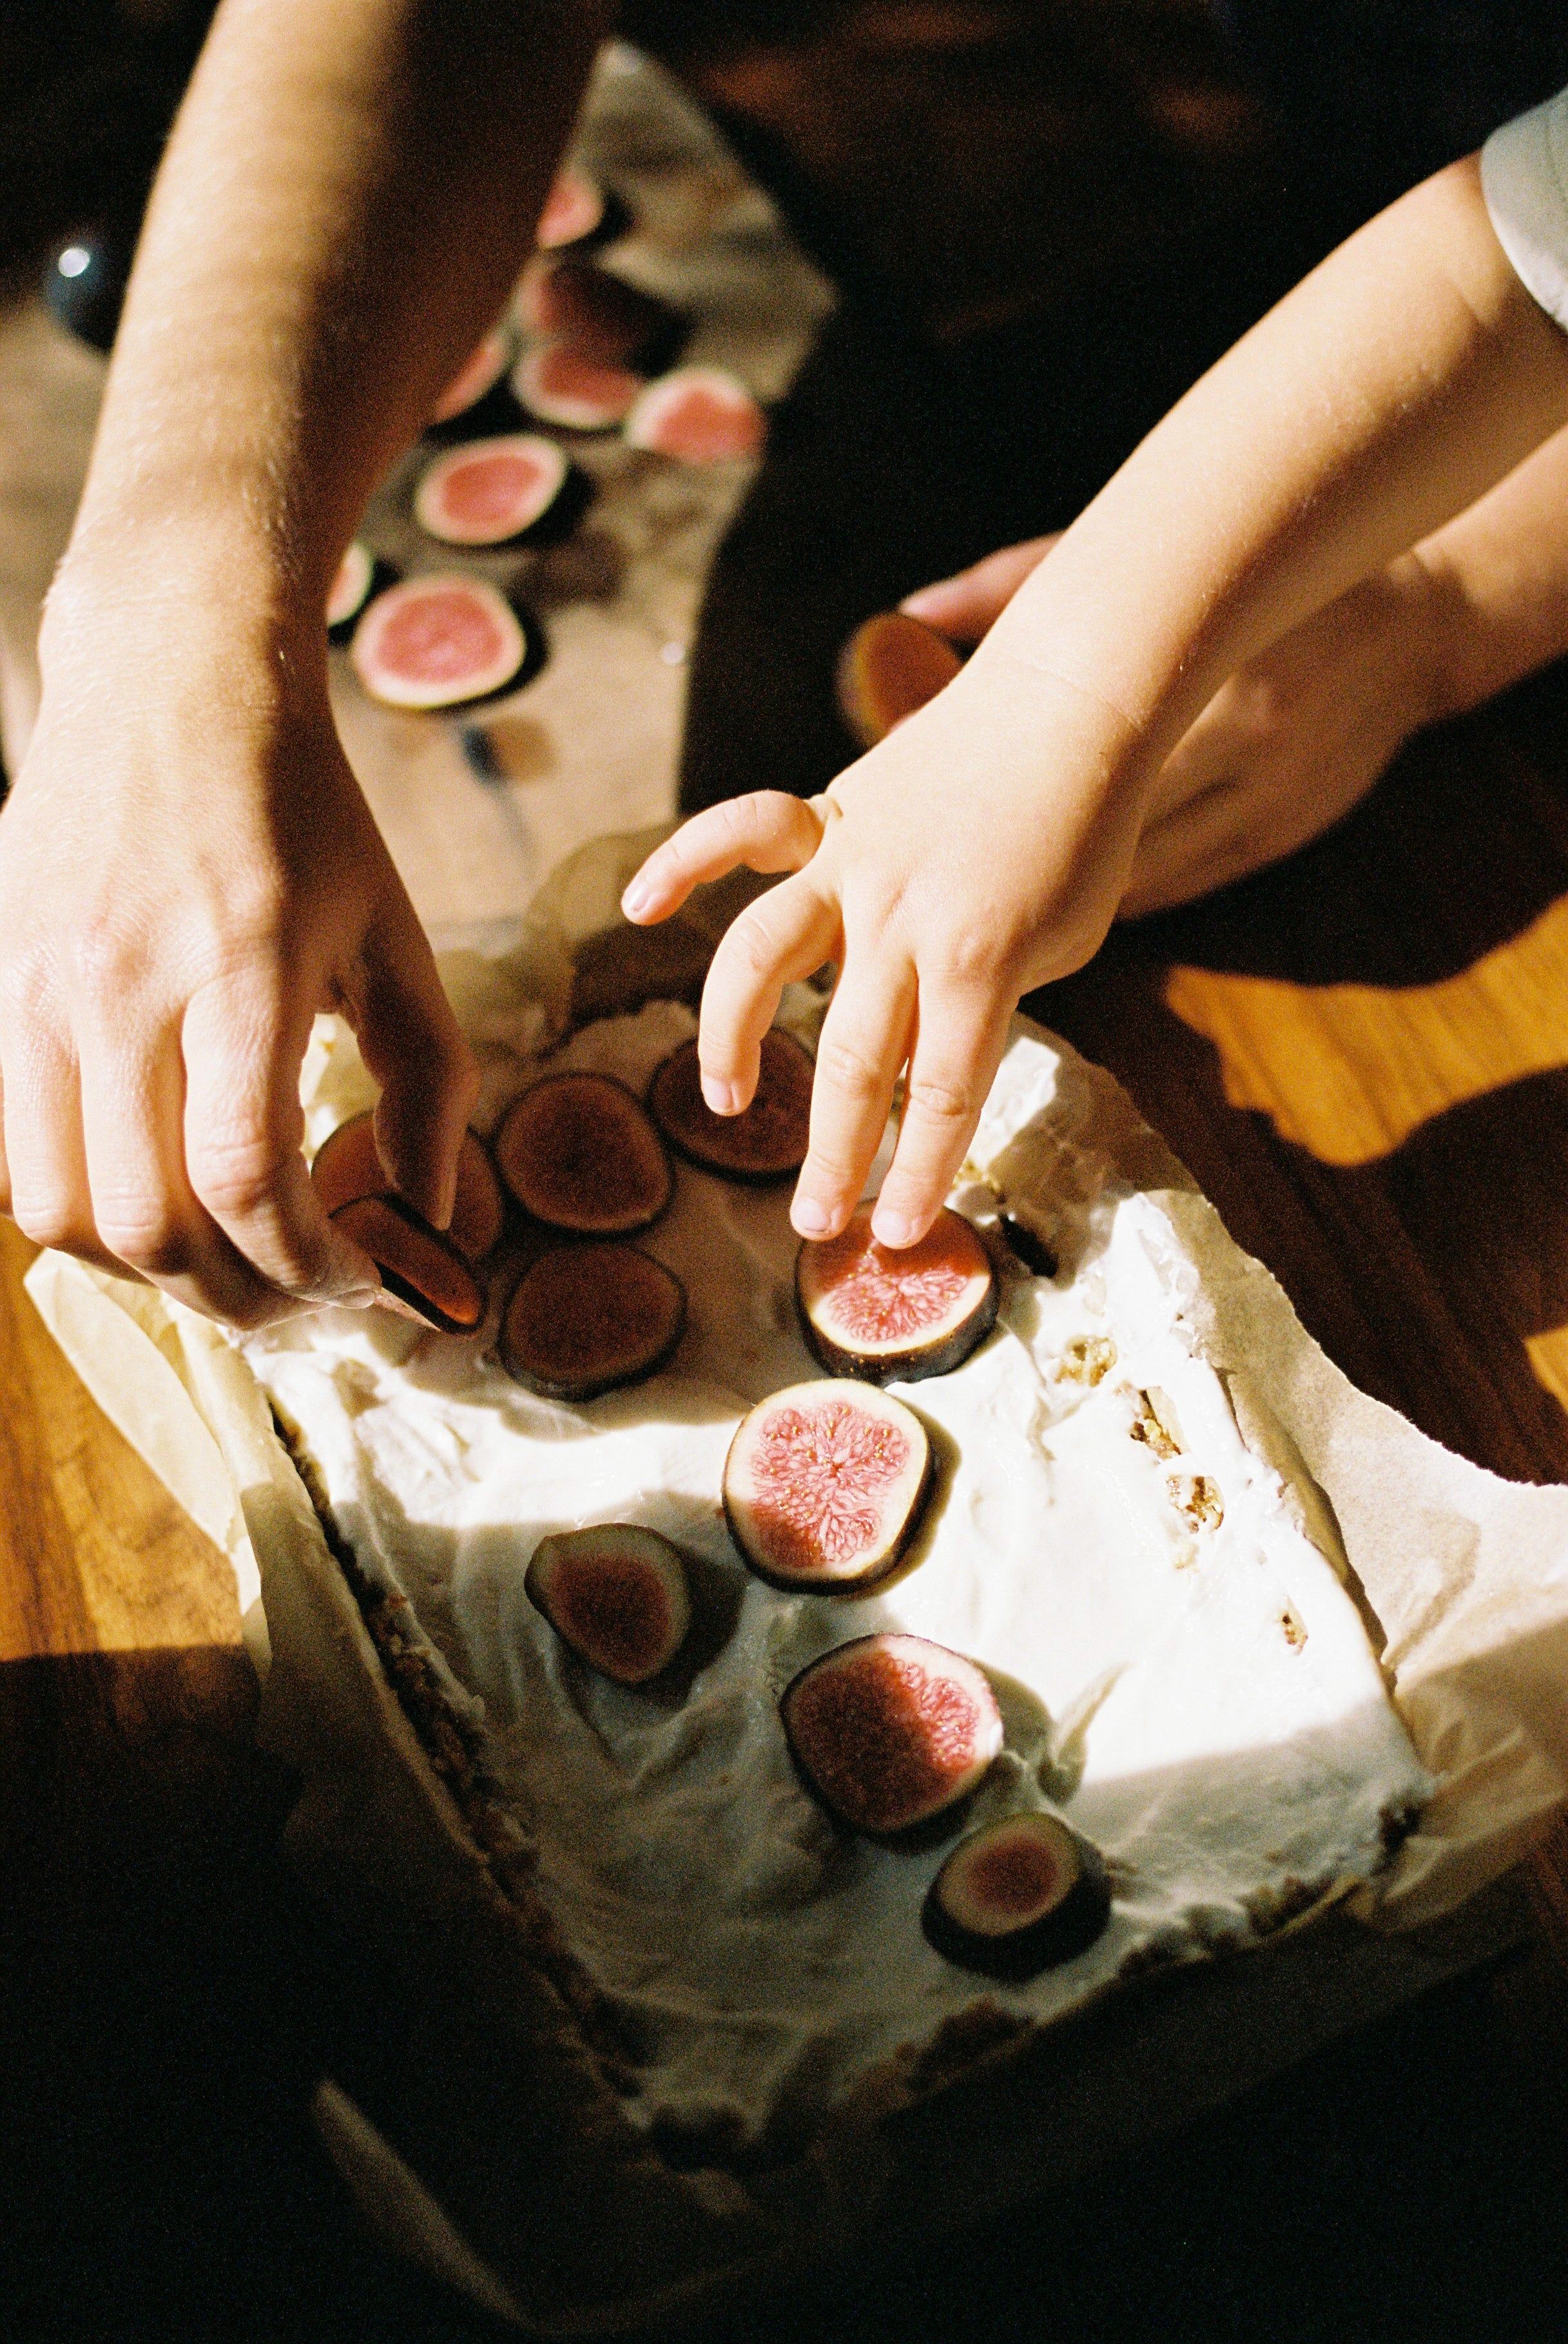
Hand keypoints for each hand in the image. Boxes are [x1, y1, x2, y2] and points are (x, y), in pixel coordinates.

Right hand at [0, 572, 476, 1325]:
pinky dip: (93, 1216)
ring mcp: (37, 990)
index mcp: (239, 965)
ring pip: (65, 1214)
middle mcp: (119, 985)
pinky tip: (165, 1202)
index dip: (310, 1264)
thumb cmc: (303, 810)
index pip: (246, 1180)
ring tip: (231, 1266)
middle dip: (238, 1296)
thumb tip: (429, 1221)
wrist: (168, 676)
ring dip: (154, 1274)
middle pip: (148, 1223)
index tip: (363, 1278)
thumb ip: (429, 1082)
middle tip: (303, 1299)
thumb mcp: (395, 934)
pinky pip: (20, 1160)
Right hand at [621, 655, 1148, 1250]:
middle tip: (814, 1223)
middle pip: (852, 1061)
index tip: (896, 1234)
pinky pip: (737, 831)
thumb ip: (986, 1002)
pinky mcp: (827, 815)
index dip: (918, 1176)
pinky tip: (642, 907)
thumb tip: (919, 1059)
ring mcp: (852, 863)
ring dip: (733, 1037)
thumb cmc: (1081, 836)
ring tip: (728, 1103)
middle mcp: (901, 919)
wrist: (1069, 703)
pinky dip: (683, 863)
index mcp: (980, 960)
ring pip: (760, 957)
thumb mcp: (1060, 943)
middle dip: (832, 1155)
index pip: (940, 1096)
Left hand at [904, 537, 1443, 913]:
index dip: (977, 789)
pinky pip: (1170, 889)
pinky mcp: (1274, 838)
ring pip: (1125, 877)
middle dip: (1005, 859)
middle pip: (1088, 825)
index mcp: (1188, 657)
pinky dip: (1110, 896)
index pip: (1058, 745)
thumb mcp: (1154, 563)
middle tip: (934, 873)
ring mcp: (1258, 796)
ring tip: (987, 896)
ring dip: (1054, 894)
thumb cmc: (1258, 581)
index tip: (918, 805)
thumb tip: (912, 610)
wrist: (1410, 617)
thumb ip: (1023, 583)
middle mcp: (1228, 734)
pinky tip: (1064, 899)